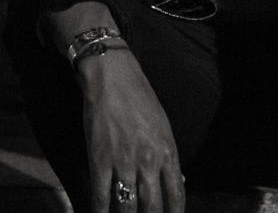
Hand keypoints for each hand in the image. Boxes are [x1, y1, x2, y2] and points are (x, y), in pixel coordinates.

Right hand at [79, 51, 185, 211]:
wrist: (113, 78)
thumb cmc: (140, 98)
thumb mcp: (163, 126)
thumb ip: (168, 156)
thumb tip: (175, 181)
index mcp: (168, 152)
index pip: (176, 195)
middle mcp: (149, 161)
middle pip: (153, 207)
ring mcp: (124, 162)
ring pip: (127, 207)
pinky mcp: (100, 159)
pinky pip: (102, 195)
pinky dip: (101, 212)